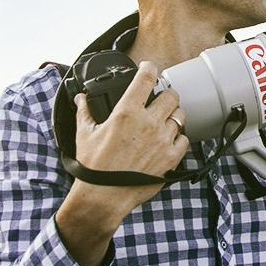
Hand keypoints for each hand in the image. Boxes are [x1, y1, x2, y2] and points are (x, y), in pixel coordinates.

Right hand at [55, 61, 188, 265]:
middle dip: (165, 95)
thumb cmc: (93, 166)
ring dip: (173, 116)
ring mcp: (163, 140)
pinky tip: (168, 141)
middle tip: (158, 101)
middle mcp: (148, 123)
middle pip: (171, 95)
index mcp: (127, 112)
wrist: (104, 197)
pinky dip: (178, 138)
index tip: (148, 69)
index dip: (149, 68)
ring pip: (180, 116)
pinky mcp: (171, 158)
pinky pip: (184, 140)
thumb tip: (80, 98)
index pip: (146, 78)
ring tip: (164, 122)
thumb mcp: (85, 134)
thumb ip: (84, 111)